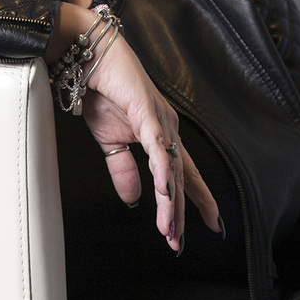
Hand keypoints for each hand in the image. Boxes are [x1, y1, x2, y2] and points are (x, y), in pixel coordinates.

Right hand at [48, 4, 220, 251]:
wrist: (89, 57)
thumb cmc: (101, 90)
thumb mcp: (109, 141)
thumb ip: (122, 169)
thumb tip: (133, 200)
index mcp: (160, 133)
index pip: (184, 172)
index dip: (196, 199)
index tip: (209, 225)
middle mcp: (167, 127)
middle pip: (180, 177)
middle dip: (181, 212)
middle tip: (180, 242)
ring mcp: (160, 119)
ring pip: (171, 168)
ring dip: (171, 202)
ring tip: (170, 230)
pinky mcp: (147, 111)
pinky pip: (157, 147)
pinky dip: (162, 172)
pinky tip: (165, 193)